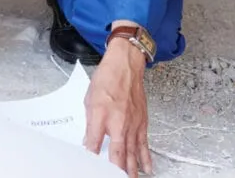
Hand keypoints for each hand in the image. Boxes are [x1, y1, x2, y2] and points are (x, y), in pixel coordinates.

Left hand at [83, 37, 150, 176]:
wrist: (125, 67)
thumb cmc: (107, 79)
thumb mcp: (89, 100)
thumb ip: (90, 122)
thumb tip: (88, 140)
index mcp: (101, 115)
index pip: (94, 142)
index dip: (92, 156)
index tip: (90, 164)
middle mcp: (118, 122)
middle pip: (117, 153)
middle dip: (115, 169)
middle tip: (113, 176)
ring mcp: (132, 124)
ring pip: (132, 153)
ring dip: (131, 169)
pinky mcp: (142, 123)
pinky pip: (144, 145)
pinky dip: (145, 158)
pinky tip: (146, 168)